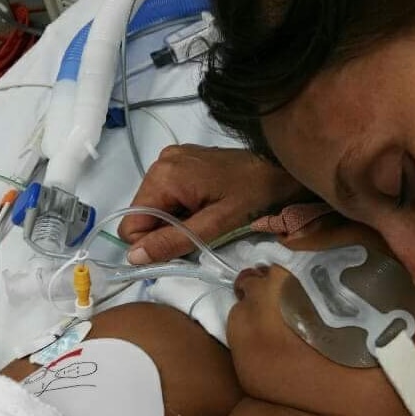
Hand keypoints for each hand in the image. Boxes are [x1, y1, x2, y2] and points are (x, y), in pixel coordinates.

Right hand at [118, 145, 305, 262]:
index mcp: (164, 175)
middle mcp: (161, 161)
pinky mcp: (183, 160)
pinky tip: (206, 206)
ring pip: (156, 206)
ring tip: (207, 217)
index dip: (152, 243)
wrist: (282, 169)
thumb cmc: (254, 197)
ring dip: (176, 221)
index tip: (182, 246)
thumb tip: (133, 257)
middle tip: (201, 230)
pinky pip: (169, 194)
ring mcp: (172, 158)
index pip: (132, 223)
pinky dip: (183, 207)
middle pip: (143, 214)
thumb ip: (174, 241)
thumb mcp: (215, 226)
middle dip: (166, 230)